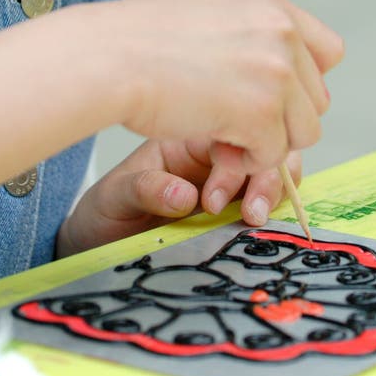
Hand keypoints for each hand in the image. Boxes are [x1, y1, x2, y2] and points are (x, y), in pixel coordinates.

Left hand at [55, 138, 301, 257]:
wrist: (98, 245)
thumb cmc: (106, 212)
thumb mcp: (113, 197)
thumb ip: (145, 189)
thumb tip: (184, 196)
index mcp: (188, 138)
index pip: (229, 130)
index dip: (232, 161)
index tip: (211, 202)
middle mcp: (215, 156)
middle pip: (264, 146)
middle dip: (266, 176)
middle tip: (250, 214)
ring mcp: (232, 181)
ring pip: (277, 170)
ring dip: (275, 192)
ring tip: (253, 221)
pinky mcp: (240, 209)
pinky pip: (272, 202)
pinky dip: (277, 211)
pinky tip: (261, 229)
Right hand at [112, 0, 342, 173]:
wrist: (109, 57)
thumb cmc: (142, 39)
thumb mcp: (211, 9)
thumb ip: (253, 29)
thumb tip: (282, 63)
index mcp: (271, 5)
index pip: (328, 51)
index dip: (303, 81)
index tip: (270, 94)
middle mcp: (281, 32)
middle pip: (317, 98)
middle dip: (281, 118)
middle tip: (236, 123)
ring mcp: (276, 71)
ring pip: (304, 130)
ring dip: (267, 141)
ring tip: (224, 137)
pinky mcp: (261, 112)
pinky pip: (274, 154)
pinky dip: (246, 160)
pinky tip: (215, 145)